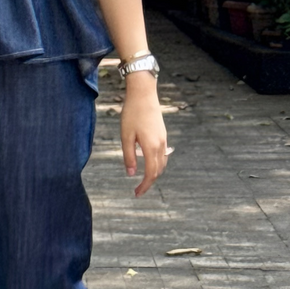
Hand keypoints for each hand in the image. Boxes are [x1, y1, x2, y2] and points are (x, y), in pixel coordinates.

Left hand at [120, 71, 167, 196]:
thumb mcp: (126, 136)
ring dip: (154, 173)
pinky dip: (157, 163)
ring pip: (162, 163)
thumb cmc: (132, 114)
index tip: (136, 193)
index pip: (151, 173)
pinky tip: (148, 163)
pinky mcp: (163, 134)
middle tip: (138, 190)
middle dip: (149, 182)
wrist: (144, 94)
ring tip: (143, 179)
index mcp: (151, 147)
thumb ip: (129, 156)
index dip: (144, 186)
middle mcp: (161, 145)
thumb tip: (131, 174)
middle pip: (158, 170)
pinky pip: (163, 154)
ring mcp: (163, 139)